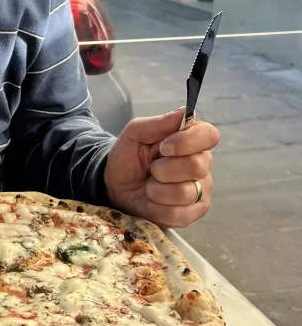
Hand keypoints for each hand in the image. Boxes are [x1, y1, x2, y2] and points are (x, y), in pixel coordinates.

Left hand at [104, 108, 218, 228]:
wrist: (115, 186)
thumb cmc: (128, 157)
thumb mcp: (135, 134)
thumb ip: (159, 123)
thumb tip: (186, 111)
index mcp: (192, 141)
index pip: (209, 135)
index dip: (187, 141)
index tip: (163, 147)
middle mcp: (202, 164)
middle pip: (197, 165)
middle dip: (164, 169)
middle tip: (151, 169)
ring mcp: (201, 190)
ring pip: (186, 192)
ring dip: (158, 190)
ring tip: (149, 186)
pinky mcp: (193, 213)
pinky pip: (180, 214)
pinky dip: (158, 208)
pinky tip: (153, 202)